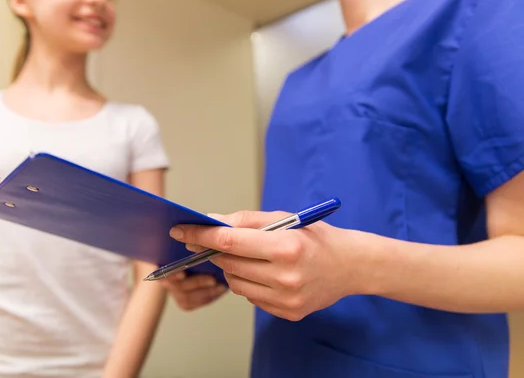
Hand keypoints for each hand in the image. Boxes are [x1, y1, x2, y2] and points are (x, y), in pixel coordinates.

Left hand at [169, 210, 372, 320]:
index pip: (229, 241)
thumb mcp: (286, 218)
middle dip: (216, 250)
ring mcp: (287, 299)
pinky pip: (251, 298)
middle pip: (229, 263)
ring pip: (236, 283)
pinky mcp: (288, 313)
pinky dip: (249, 283)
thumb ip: (246, 220)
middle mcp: (286, 276)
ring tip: (248, 257)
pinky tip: (263, 273)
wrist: (351, 266)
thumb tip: (212, 222)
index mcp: (286, 247)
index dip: (201, 235)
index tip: (181, 230)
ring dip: (232, 267)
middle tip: (214, 241)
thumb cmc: (317, 237)